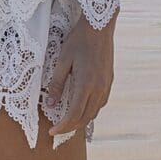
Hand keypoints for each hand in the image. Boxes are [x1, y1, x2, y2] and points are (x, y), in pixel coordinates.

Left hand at [46, 8, 118, 137]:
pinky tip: (82, 106)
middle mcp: (99, 89)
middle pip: (85, 118)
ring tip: (68, 121)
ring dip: (81, 120)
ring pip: (94, 112)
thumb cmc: (78, 40)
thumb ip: (57, 83)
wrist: (99, 27)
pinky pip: (101, 103)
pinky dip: (90, 110)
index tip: (52, 132)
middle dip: (71, 127)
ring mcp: (106, 86)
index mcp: (86, 85)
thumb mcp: (63, 60)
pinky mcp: (109, 81)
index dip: (62, 127)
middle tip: (57, 129)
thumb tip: (50, 104)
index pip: (74, 115)